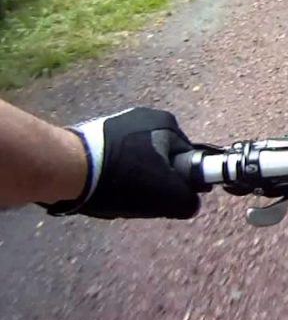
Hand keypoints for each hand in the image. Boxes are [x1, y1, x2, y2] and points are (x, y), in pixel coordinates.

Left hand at [45, 108, 199, 218]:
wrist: (67, 169)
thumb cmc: (123, 178)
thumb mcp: (168, 196)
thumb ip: (189, 201)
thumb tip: (190, 203)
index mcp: (167, 123)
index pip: (188, 160)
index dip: (181, 183)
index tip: (168, 198)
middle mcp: (145, 116)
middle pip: (161, 160)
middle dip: (155, 181)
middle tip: (143, 200)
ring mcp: (117, 122)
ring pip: (138, 161)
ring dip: (133, 178)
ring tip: (119, 195)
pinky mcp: (93, 133)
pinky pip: (115, 159)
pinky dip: (114, 173)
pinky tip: (104, 187)